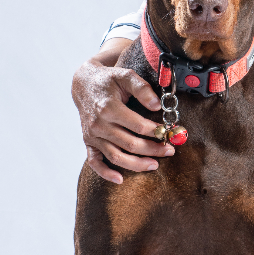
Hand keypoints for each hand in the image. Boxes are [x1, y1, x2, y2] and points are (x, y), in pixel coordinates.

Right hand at [72, 43, 173, 183]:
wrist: (83, 85)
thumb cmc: (108, 80)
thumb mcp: (125, 75)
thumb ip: (142, 88)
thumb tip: (157, 105)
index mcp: (109, 108)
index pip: (138, 126)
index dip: (156, 132)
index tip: (170, 133)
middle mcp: (99, 124)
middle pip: (130, 144)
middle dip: (153, 149)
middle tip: (170, 150)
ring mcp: (92, 135)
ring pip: (116, 157)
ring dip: (137, 164)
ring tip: (154, 165)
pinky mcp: (88, 142)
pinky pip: (94, 162)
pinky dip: (106, 173)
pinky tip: (120, 179)